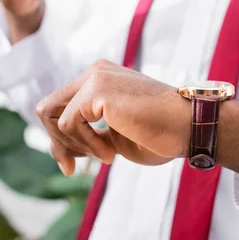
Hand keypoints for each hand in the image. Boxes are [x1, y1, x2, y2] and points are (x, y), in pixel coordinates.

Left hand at [36, 60, 191, 175]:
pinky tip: (110, 154)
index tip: (72, 166)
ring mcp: (95, 77)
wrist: (190, 126)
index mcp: (100, 78)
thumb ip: (89, 132)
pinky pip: (68, 125)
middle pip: (47, 108)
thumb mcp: (114, 135)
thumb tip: (59, 146)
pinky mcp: (97, 89)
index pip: (59, 106)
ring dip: (74, 146)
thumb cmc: (160, 132)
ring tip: (105, 156)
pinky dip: (85, 146)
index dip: (59, 139)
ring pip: (51, 116)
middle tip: (75, 167)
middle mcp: (95, 71)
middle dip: (57, 143)